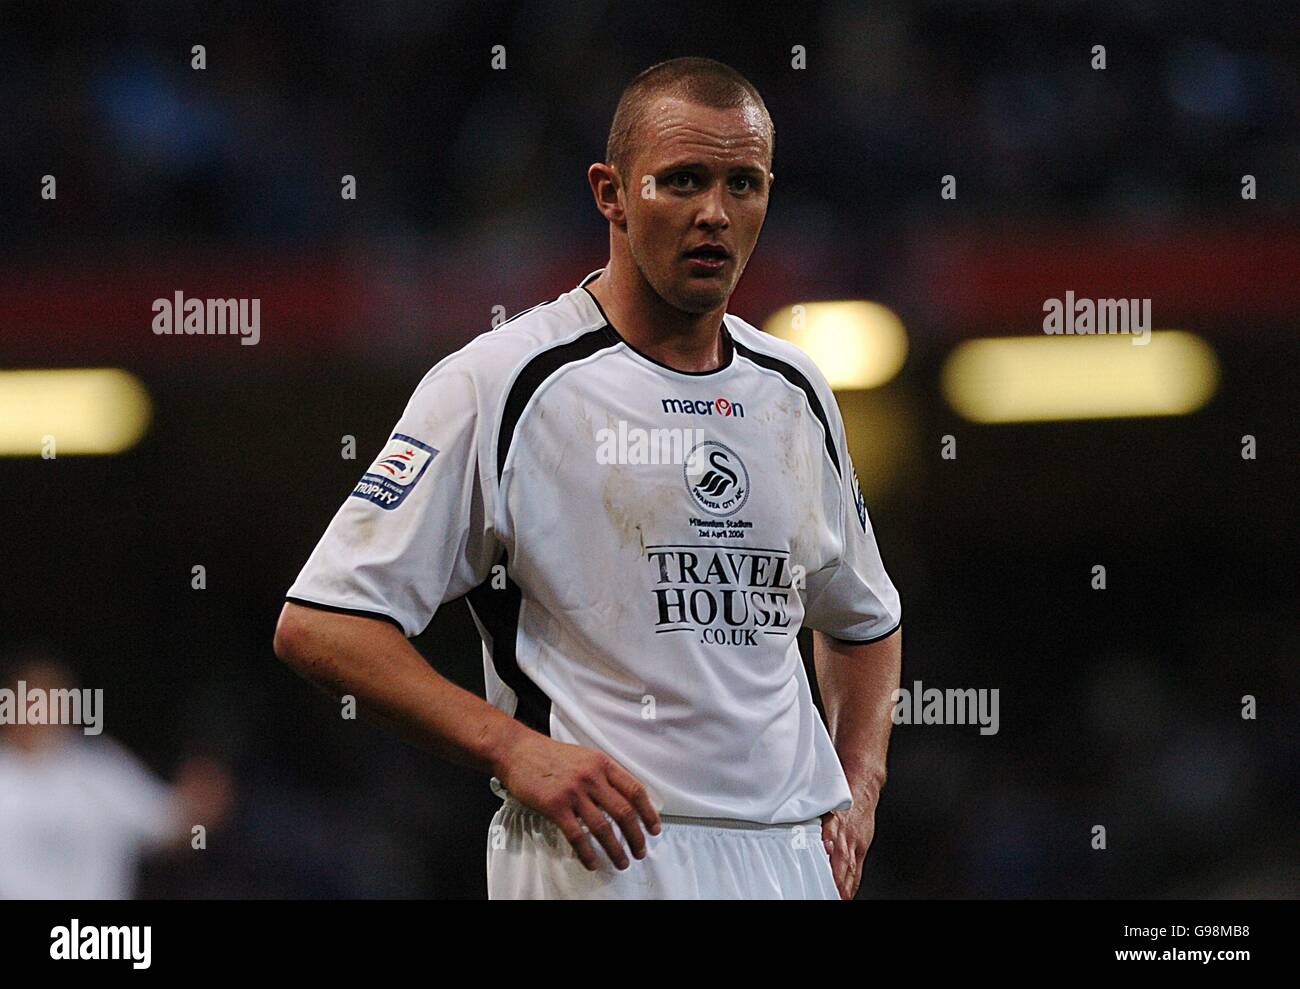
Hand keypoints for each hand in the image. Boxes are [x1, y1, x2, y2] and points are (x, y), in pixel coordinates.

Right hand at [495, 729, 661, 870]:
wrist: (517, 751)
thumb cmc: (550, 755)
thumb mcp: (584, 756)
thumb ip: (603, 775)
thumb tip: (624, 799)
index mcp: (602, 764)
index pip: (634, 790)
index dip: (648, 812)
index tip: (654, 828)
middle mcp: (592, 777)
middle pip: (623, 811)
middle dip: (636, 836)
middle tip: (640, 851)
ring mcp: (573, 792)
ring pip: (603, 827)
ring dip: (615, 849)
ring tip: (621, 862)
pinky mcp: (555, 806)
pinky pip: (577, 835)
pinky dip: (587, 852)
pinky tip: (592, 862)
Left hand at [820, 789, 878, 899]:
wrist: (863, 788)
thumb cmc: (838, 799)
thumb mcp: (822, 806)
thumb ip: (809, 822)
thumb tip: (791, 833)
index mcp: (832, 823)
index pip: (827, 843)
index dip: (824, 856)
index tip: (818, 869)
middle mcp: (844, 834)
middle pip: (840, 860)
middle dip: (835, 879)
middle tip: (829, 893)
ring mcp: (854, 842)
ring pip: (849, 867)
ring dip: (844, 885)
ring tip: (837, 897)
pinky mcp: (862, 847)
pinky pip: (857, 869)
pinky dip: (853, 882)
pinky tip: (847, 892)